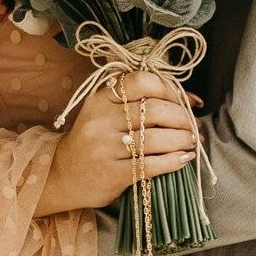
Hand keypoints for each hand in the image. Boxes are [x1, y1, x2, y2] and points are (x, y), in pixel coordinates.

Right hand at [37, 72, 203, 215]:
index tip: (184, 102)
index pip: (143, 81)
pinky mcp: (113, 174)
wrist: (62, 174)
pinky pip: (152, 165)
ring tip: (191, 141)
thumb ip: (140, 101)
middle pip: (156, 110)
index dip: (170, 89)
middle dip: (182, 118)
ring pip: (157, 138)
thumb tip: (192, 100)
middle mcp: (102, 120)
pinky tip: (184, 159)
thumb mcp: (106, 111)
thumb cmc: (93, 139)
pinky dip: (174, 161)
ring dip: (183, 139)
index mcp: (101, 97)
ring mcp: (106, 147)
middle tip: (192, 126)